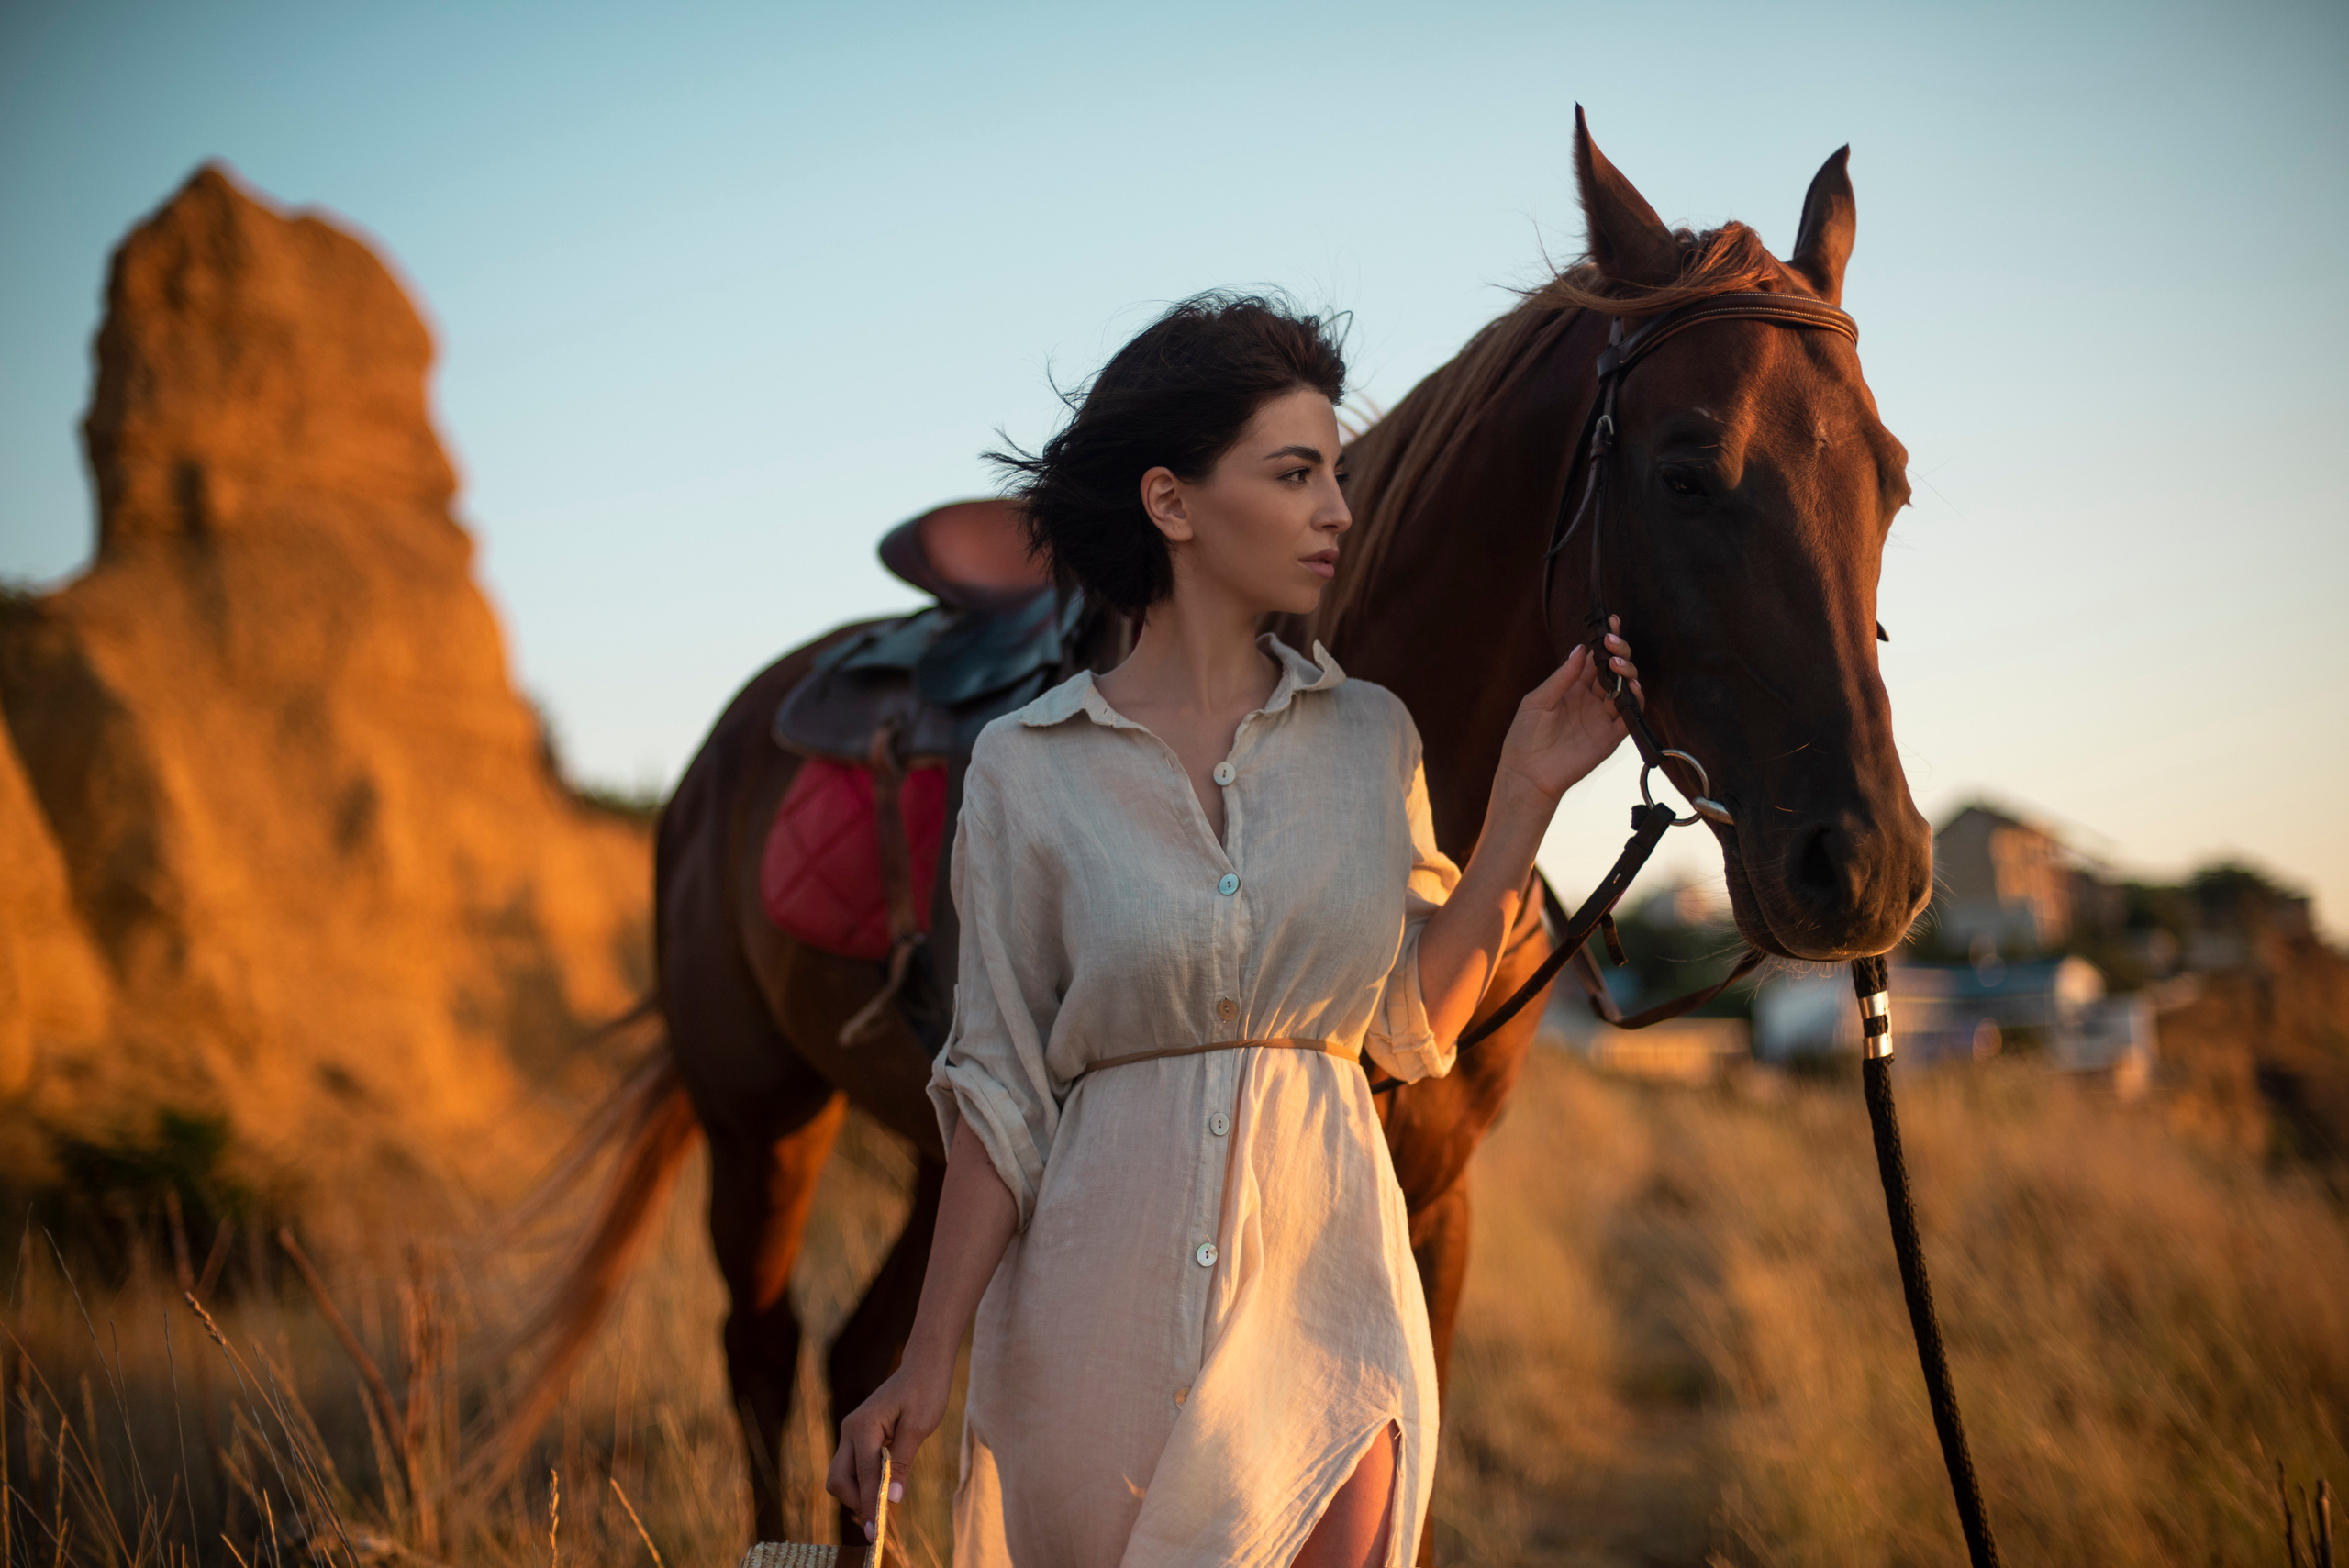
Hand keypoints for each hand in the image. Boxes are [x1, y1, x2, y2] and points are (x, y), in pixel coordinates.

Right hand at [825, 1358, 946, 1536]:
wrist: (924, 1365)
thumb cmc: (926, 1391)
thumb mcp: (919, 1427)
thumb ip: (901, 1463)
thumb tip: (891, 1500)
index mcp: (863, 1427)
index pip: (862, 1476)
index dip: (869, 1506)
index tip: (876, 1533)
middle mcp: (850, 1430)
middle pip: (838, 1480)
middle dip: (855, 1502)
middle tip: (879, 1521)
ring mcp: (852, 1432)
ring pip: (841, 1475)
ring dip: (858, 1493)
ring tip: (882, 1507)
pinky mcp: (859, 1435)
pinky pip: (852, 1466)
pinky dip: (863, 1482)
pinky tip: (882, 1489)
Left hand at [1494, 617, 1641, 803]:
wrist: (1527, 773)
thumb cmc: (1524, 736)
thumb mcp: (1538, 700)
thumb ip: (1562, 677)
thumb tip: (1581, 649)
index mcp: (1572, 688)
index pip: (1594, 660)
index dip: (1604, 641)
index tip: (1610, 624)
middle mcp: (1591, 700)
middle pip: (1614, 670)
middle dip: (1619, 652)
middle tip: (1613, 642)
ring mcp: (1602, 718)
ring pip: (1626, 689)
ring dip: (1627, 672)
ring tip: (1617, 665)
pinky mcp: (1610, 737)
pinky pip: (1630, 716)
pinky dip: (1636, 700)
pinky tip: (1631, 687)